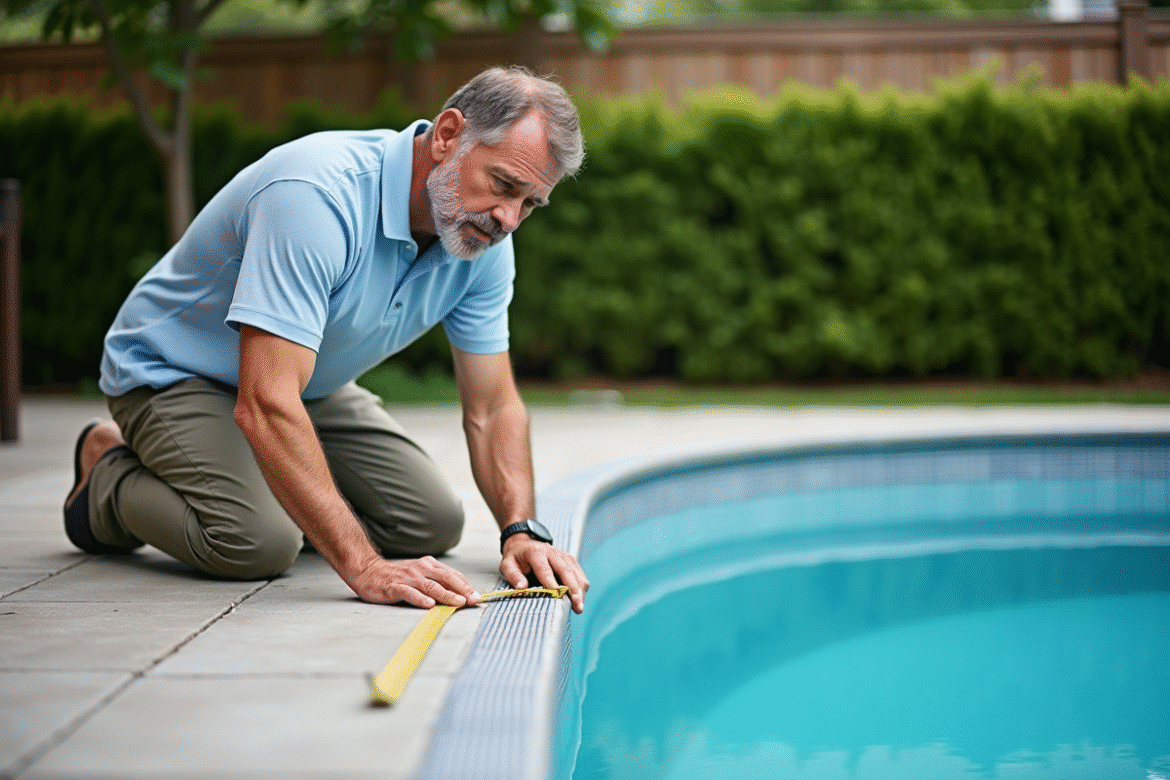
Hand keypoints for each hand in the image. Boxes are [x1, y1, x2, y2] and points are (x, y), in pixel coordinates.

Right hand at [347, 555, 481, 608]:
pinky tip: (429, 605)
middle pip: (446, 578)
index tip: (478, 596)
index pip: (452, 575)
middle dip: (462, 590)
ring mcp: (408, 578)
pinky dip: (420, 599)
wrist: (367, 571)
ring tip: (458, 602)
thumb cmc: (397, 576)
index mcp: (429, 565)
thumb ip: (436, 582)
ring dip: (446, 595)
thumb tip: (459, 595)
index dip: (466, 585)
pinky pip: (409, 593)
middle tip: (474, 600)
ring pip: (431, 586)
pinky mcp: (394, 587)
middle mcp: (421, 569)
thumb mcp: (419, 575)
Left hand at [500, 535, 589, 613]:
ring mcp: (564, 556)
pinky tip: (578, 600)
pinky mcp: (571, 560)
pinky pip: (580, 575)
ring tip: (579, 608)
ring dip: (579, 592)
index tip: (556, 594)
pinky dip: (581, 589)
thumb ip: (513, 575)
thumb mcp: (507, 564)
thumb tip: (521, 588)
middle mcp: (553, 552)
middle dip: (572, 589)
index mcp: (536, 553)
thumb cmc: (517, 558)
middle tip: (576, 606)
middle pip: (566, 571)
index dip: (551, 582)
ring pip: (576, 574)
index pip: (545, 569)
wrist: (525, 543)